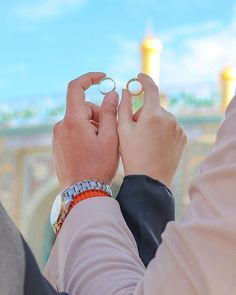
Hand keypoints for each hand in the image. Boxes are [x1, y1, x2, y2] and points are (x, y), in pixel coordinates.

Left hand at [53, 72, 118, 188]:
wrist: (83, 191)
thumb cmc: (98, 166)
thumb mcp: (110, 137)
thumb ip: (109, 112)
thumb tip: (111, 93)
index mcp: (73, 121)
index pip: (76, 88)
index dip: (89, 78)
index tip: (103, 78)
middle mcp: (61, 126)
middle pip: (82, 107)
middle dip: (97, 114)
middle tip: (109, 131)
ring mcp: (58, 136)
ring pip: (78, 120)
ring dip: (92, 126)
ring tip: (101, 145)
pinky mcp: (58, 144)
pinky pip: (73, 130)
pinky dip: (84, 133)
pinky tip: (91, 150)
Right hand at [118, 73, 186, 187]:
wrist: (150, 179)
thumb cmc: (132, 155)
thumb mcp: (123, 130)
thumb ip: (124, 107)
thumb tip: (127, 91)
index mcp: (153, 115)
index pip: (151, 89)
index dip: (144, 80)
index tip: (139, 76)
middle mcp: (169, 118)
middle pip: (155, 107)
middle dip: (145, 113)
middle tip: (135, 129)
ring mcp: (178, 129)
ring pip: (163, 118)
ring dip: (154, 122)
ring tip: (146, 141)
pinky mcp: (183, 138)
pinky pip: (171, 127)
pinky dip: (163, 131)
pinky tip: (156, 145)